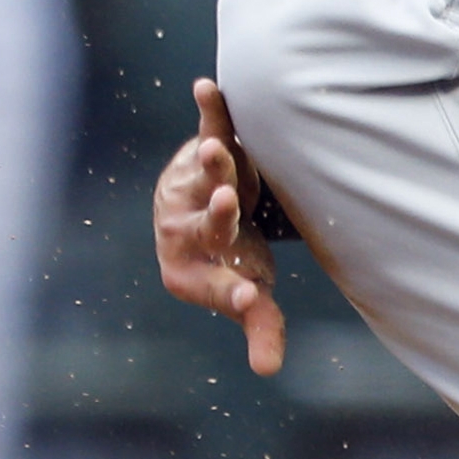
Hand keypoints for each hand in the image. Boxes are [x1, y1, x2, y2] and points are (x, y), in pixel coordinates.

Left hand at [154, 76, 286, 375]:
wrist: (194, 212)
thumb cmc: (226, 258)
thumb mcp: (245, 289)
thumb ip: (259, 326)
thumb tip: (268, 371)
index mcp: (199, 273)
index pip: (223, 288)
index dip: (239, 296)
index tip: (252, 298)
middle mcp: (191, 232)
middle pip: (210, 226)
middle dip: (219, 217)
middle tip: (226, 207)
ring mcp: (196, 190)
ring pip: (206, 178)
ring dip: (214, 164)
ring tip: (217, 150)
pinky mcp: (203, 155)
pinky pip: (208, 130)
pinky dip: (212, 110)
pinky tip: (205, 87)